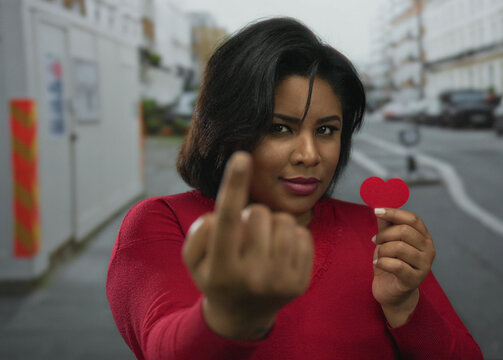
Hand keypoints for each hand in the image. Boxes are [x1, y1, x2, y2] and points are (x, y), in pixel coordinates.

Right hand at [182, 152, 313, 340]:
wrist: (242, 315)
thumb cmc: (215, 276)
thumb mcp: (194, 258)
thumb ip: (200, 231)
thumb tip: (223, 213)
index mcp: (221, 270)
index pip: (227, 220)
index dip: (234, 185)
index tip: (242, 156)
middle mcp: (252, 278)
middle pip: (259, 213)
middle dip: (251, 215)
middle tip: (244, 235)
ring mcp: (279, 282)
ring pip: (285, 220)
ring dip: (272, 224)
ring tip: (262, 242)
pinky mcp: (301, 282)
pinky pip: (303, 235)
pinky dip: (290, 236)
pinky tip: (278, 252)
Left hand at [372, 208, 434, 326]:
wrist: (392, 293)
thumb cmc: (391, 264)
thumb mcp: (387, 242)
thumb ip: (386, 225)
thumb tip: (380, 207)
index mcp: (424, 237)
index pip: (413, 219)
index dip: (394, 213)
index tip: (376, 211)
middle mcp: (429, 250)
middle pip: (405, 231)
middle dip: (385, 234)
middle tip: (375, 240)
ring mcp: (424, 266)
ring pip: (399, 247)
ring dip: (382, 250)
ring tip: (379, 256)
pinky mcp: (414, 279)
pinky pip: (395, 265)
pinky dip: (381, 262)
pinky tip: (377, 265)